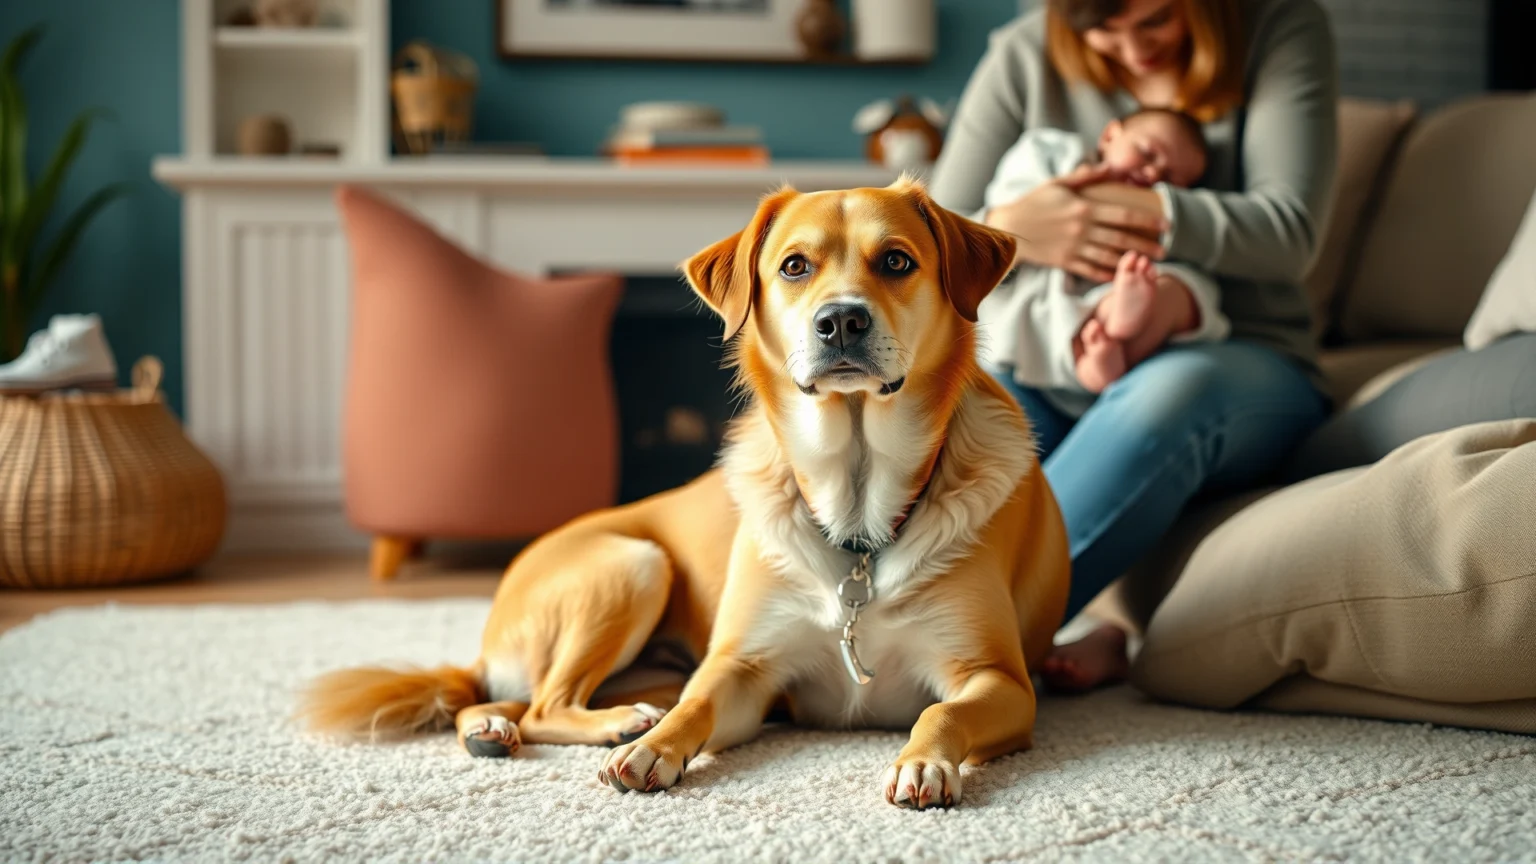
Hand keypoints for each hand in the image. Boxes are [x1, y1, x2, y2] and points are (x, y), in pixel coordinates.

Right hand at [985, 170, 1166, 281]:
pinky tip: (1122, 275)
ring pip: (1111, 256)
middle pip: (1122, 238)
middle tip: (1166, 250)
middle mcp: (1083, 229)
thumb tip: (1110, 167)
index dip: (1148, 220)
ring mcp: (1075, 248)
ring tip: (1148, 265)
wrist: (1008, 228)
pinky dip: (1108, 274)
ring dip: (1132, 261)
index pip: (1124, 215)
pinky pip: (1092, 270)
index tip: (1165, 224)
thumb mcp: (1058, 183)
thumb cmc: (1032, 203)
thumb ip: (1086, 176)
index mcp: (1085, 208)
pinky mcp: (1065, 262)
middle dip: (1146, 245)